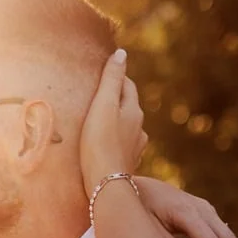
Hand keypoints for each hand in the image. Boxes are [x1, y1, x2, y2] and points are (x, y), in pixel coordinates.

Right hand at [80, 49, 145, 194]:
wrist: (105, 184)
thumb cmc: (100, 142)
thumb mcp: (104, 104)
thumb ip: (112, 79)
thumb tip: (121, 53)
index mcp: (134, 111)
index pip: (127, 85)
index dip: (115, 77)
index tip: (103, 73)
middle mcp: (139, 129)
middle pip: (127, 107)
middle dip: (115, 100)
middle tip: (97, 96)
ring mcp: (134, 148)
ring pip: (125, 128)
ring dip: (115, 123)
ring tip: (98, 123)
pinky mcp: (126, 165)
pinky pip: (121, 146)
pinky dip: (113, 141)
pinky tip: (104, 146)